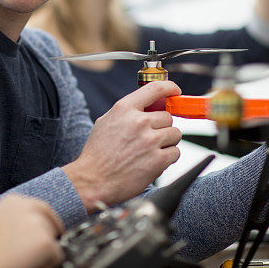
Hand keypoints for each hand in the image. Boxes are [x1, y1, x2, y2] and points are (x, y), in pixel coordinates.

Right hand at [62, 81, 182, 210]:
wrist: (93, 180)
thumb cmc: (97, 154)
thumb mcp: (106, 122)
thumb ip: (127, 112)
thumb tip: (147, 106)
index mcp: (125, 109)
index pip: (155, 88)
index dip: (170, 88)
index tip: (175, 91)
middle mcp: (139, 122)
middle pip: (168, 116)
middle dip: (162, 127)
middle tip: (150, 137)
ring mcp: (150, 141)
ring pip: (175, 134)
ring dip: (167, 142)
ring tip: (151, 150)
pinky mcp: (158, 160)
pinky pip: (175, 152)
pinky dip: (168, 157)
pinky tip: (153, 161)